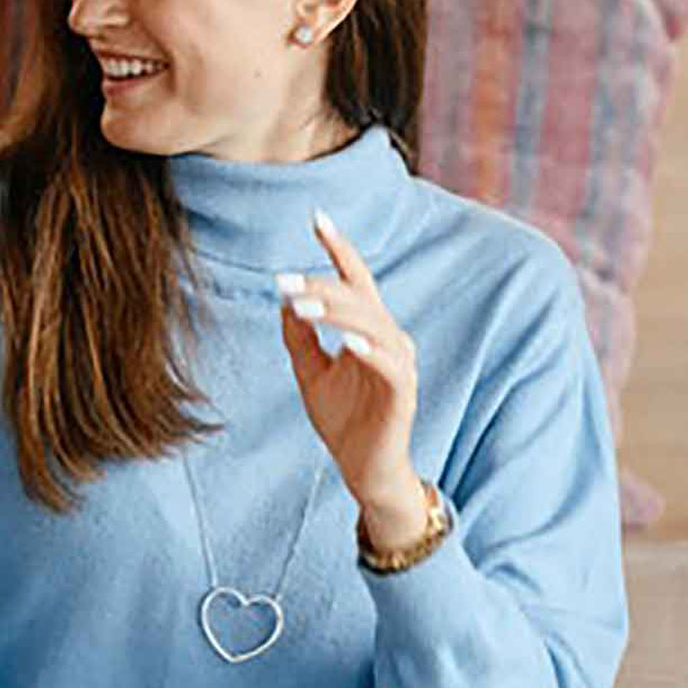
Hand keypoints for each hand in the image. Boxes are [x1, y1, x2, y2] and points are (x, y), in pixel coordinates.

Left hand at [276, 208, 424, 542]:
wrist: (362, 469)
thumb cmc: (343, 420)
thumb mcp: (310, 373)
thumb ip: (299, 337)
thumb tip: (284, 300)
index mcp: (368, 329)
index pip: (356, 280)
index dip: (339, 249)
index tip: (318, 218)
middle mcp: (389, 338)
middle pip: (359, 299)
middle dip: (322, 287)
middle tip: (285, 283)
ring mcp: (399, 364)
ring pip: (373, 325)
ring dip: (338, 314)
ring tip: (302, 307)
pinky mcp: (403, 393)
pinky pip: (390, 365)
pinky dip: (369, 350)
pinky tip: (346, 343)